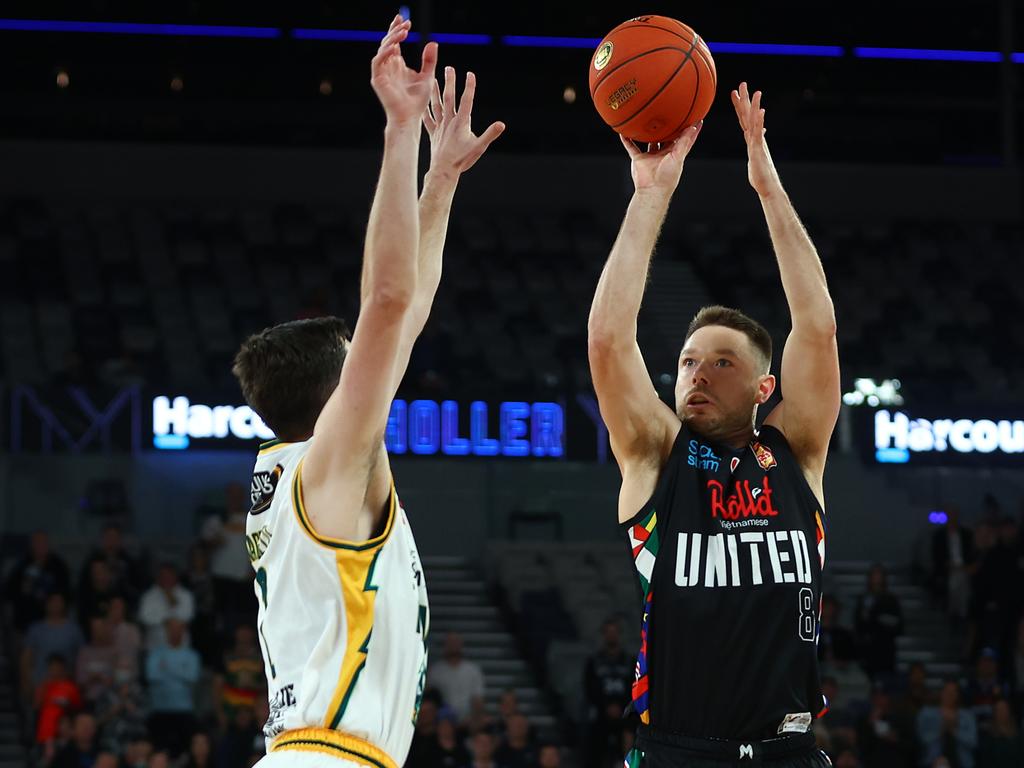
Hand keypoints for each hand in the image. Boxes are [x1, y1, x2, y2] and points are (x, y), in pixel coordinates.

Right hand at [370, 15, 438, 125]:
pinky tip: (395, 46)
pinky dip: (385, 53)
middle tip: (406, 23)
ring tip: (403, 32)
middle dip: (395, 31)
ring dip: (392, 39)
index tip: (406, 21)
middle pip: (387, 43)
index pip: (395, 43)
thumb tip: (433, 42)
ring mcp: (382, 73)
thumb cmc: (417, 102)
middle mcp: (388, 67)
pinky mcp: (378, 80)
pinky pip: (378, 62)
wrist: (410, 118)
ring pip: (382, 50)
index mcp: (397, 65)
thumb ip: (428, 60)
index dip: (398, 31)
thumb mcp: (427, 76)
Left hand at [423, 66, 504, 176]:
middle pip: (449, 98)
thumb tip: (501, 125)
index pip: (467, 101)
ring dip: (436, 92)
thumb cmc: (462, 160)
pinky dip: (425, 111)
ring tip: (434, 79)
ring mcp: (440, 127)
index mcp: (461, 123)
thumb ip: (490, 134)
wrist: (444, 171)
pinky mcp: (433, 134)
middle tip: (449, 68)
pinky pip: (428, 119)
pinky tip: (423, 104)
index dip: (469, 87)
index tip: (470, 74)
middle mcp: (449, 121)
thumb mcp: (479, 147)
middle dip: (450, 82)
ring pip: (437, 105)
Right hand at [619, 122, 701, 193]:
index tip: (697, 119)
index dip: (691, 130)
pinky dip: (627, 141)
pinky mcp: (639, 159)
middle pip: (667, 137)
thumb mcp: (678, 157)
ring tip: (646, 119)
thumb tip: (693, 128)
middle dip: (669, 127)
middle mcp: (663, 154)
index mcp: (675, 153)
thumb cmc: (667, 178)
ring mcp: (651, 156)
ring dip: (647, 132)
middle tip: (670, 113)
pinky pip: (631, 147)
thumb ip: (684, 142)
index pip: (685, 139)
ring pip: (649, 140)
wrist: (652, 190)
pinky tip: (623, 133)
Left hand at [731, 82, 781, 196]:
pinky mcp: (758, 150)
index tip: (735, 93)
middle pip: (749, 115)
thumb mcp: (754, 157)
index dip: (740, 106)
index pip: (744, 119)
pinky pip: (758, 133)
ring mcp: (758, 142)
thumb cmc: (759, 175)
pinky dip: (759, 122)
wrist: (767, 186)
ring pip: (755, 121)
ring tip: (756, 92)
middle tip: (742, 83)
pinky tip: (761, 111)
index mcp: (751, 139)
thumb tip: (755, 140)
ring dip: (755, 106)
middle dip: (746, 99)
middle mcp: (755, 137)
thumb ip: (754, 146)